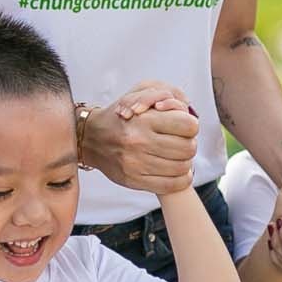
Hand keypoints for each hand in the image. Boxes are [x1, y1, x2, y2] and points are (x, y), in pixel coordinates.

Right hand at [81, 81, 198, 195]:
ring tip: (177, 156)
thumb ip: (164, 96)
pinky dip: (180, 179)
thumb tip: (186, 110)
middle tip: (182, 142)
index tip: (184, 126)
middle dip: (189, 144)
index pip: (188, 126)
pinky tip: (176, 171)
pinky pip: (171, 185)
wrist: (90, 138)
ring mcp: (137, 164)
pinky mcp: (135, 181)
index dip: (191, 126)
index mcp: (143, 120)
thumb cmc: (120, 116)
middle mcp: (140, 142)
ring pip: (182, 168)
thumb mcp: (138, 95)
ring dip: (185, 162)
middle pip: (188, 148)